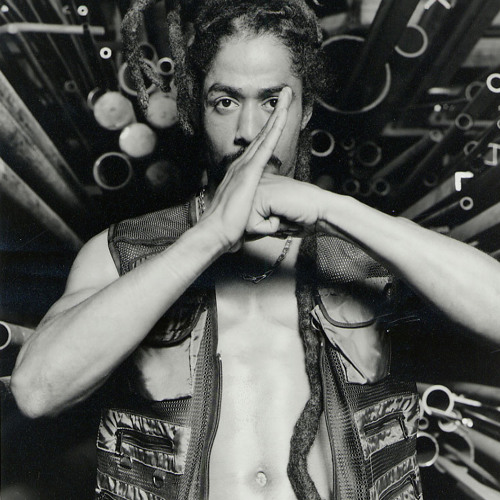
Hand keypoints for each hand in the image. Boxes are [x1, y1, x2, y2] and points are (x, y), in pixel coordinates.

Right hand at [200, 87, 292, 250]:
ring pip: (265, 133)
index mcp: (241, 173)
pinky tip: (282, 114)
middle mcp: (241, 164)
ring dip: (276, 112)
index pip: (259, 146)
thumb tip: (260, 213)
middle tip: (285, 93)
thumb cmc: (228, 227)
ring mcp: (245, 166)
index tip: (278, 115)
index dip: (269, 129)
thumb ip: (252, 206)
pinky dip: (274, 128)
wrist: (215, 232)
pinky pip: (265, 145)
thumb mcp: (243, 212)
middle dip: (274, 111)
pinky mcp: (249, 172)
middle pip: (262, 133)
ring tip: (286, 94)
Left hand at [246, 174, 326, 236]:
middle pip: (243, 221)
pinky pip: (255, 226)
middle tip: (283, 216)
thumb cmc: (301, 216)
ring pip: (247, 225)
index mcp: (256, 184)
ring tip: (283, 215)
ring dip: (268, 227)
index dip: (263, 225)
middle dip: (263, 227)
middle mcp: (254, 182)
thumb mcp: (273, 216)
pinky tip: (284, 214)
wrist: (321, 211)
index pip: (244, 217)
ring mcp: (257, 187)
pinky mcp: (262, 195)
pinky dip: (271, 228)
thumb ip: (256, 218)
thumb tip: (240, 232)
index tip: (281, 214)